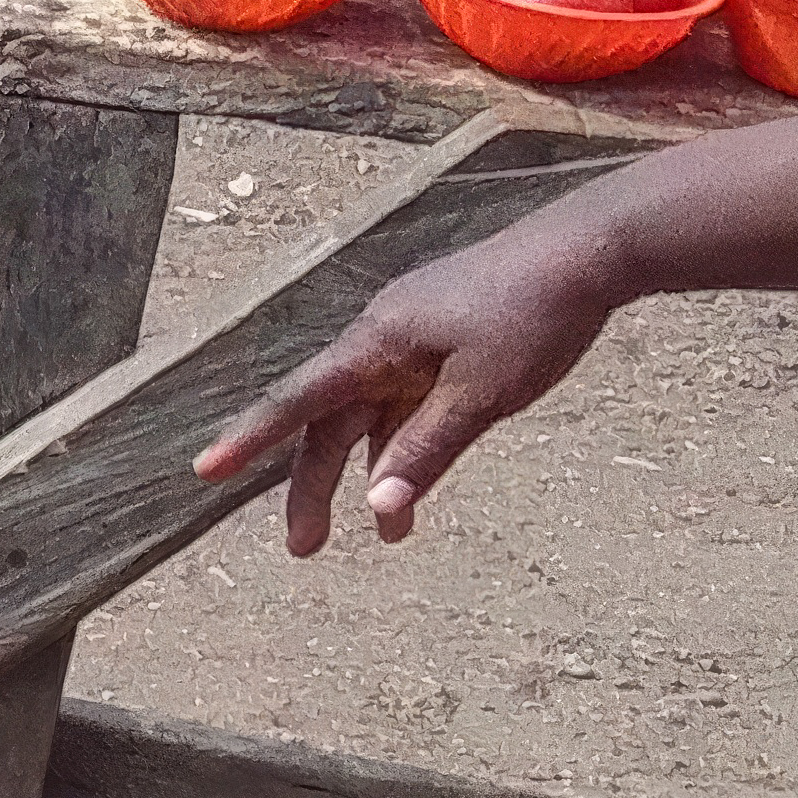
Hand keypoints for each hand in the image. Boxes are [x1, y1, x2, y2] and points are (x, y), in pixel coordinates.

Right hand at [193, 215, 631, 553]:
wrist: (592, 249)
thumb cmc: (535, 316)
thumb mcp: (481, 396)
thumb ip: (426, 450)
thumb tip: (378, 503)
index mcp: (376, 344)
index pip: (296, 400)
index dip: (248, 438)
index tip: (204, 470)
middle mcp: (382, 339)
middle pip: (332, 421)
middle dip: (315, 485)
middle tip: (305, 548)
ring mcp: (414, 339)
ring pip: (375, 415)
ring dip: (376, 471)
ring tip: (393, 535)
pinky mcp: (446, 339)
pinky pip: (410, 400)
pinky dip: (409, 441)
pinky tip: (420, 476)